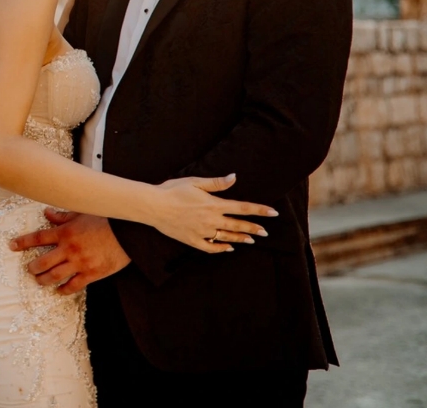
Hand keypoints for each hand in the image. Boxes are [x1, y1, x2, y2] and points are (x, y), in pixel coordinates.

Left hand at [9, 211, 130, 294]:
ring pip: (54, 276)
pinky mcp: (91, 274)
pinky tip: (59, 291)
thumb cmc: (106, 220)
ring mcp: (79, 263)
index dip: (23, 242)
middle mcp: (69, 249)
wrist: (128, 233)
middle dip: (32, 267)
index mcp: (65, 232)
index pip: (38, 237)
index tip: (12, 246)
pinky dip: (64, 290)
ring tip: (39, 281)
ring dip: (43, 280)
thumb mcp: (82, 213)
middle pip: (42, 262)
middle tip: (29, 269)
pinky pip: (73, 285)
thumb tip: (47, 213)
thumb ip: (63, 215)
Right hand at [153, 173, 276, 252]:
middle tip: (265, 232)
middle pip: (238, 225)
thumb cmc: (172, 190)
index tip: (273, 213)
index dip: (259, 210)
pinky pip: (211, 247)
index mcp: (214, 204)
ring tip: (251, 240)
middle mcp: (211, 220)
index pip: (242, 208)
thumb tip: (234, 177)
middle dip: (254, 228)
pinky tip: (229, 247)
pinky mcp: (193, 240)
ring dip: (241, 238)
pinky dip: (222, 248)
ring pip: (227, 236)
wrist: (153, 206)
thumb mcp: (195, 182)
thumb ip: (216, 183)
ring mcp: (203, 232)